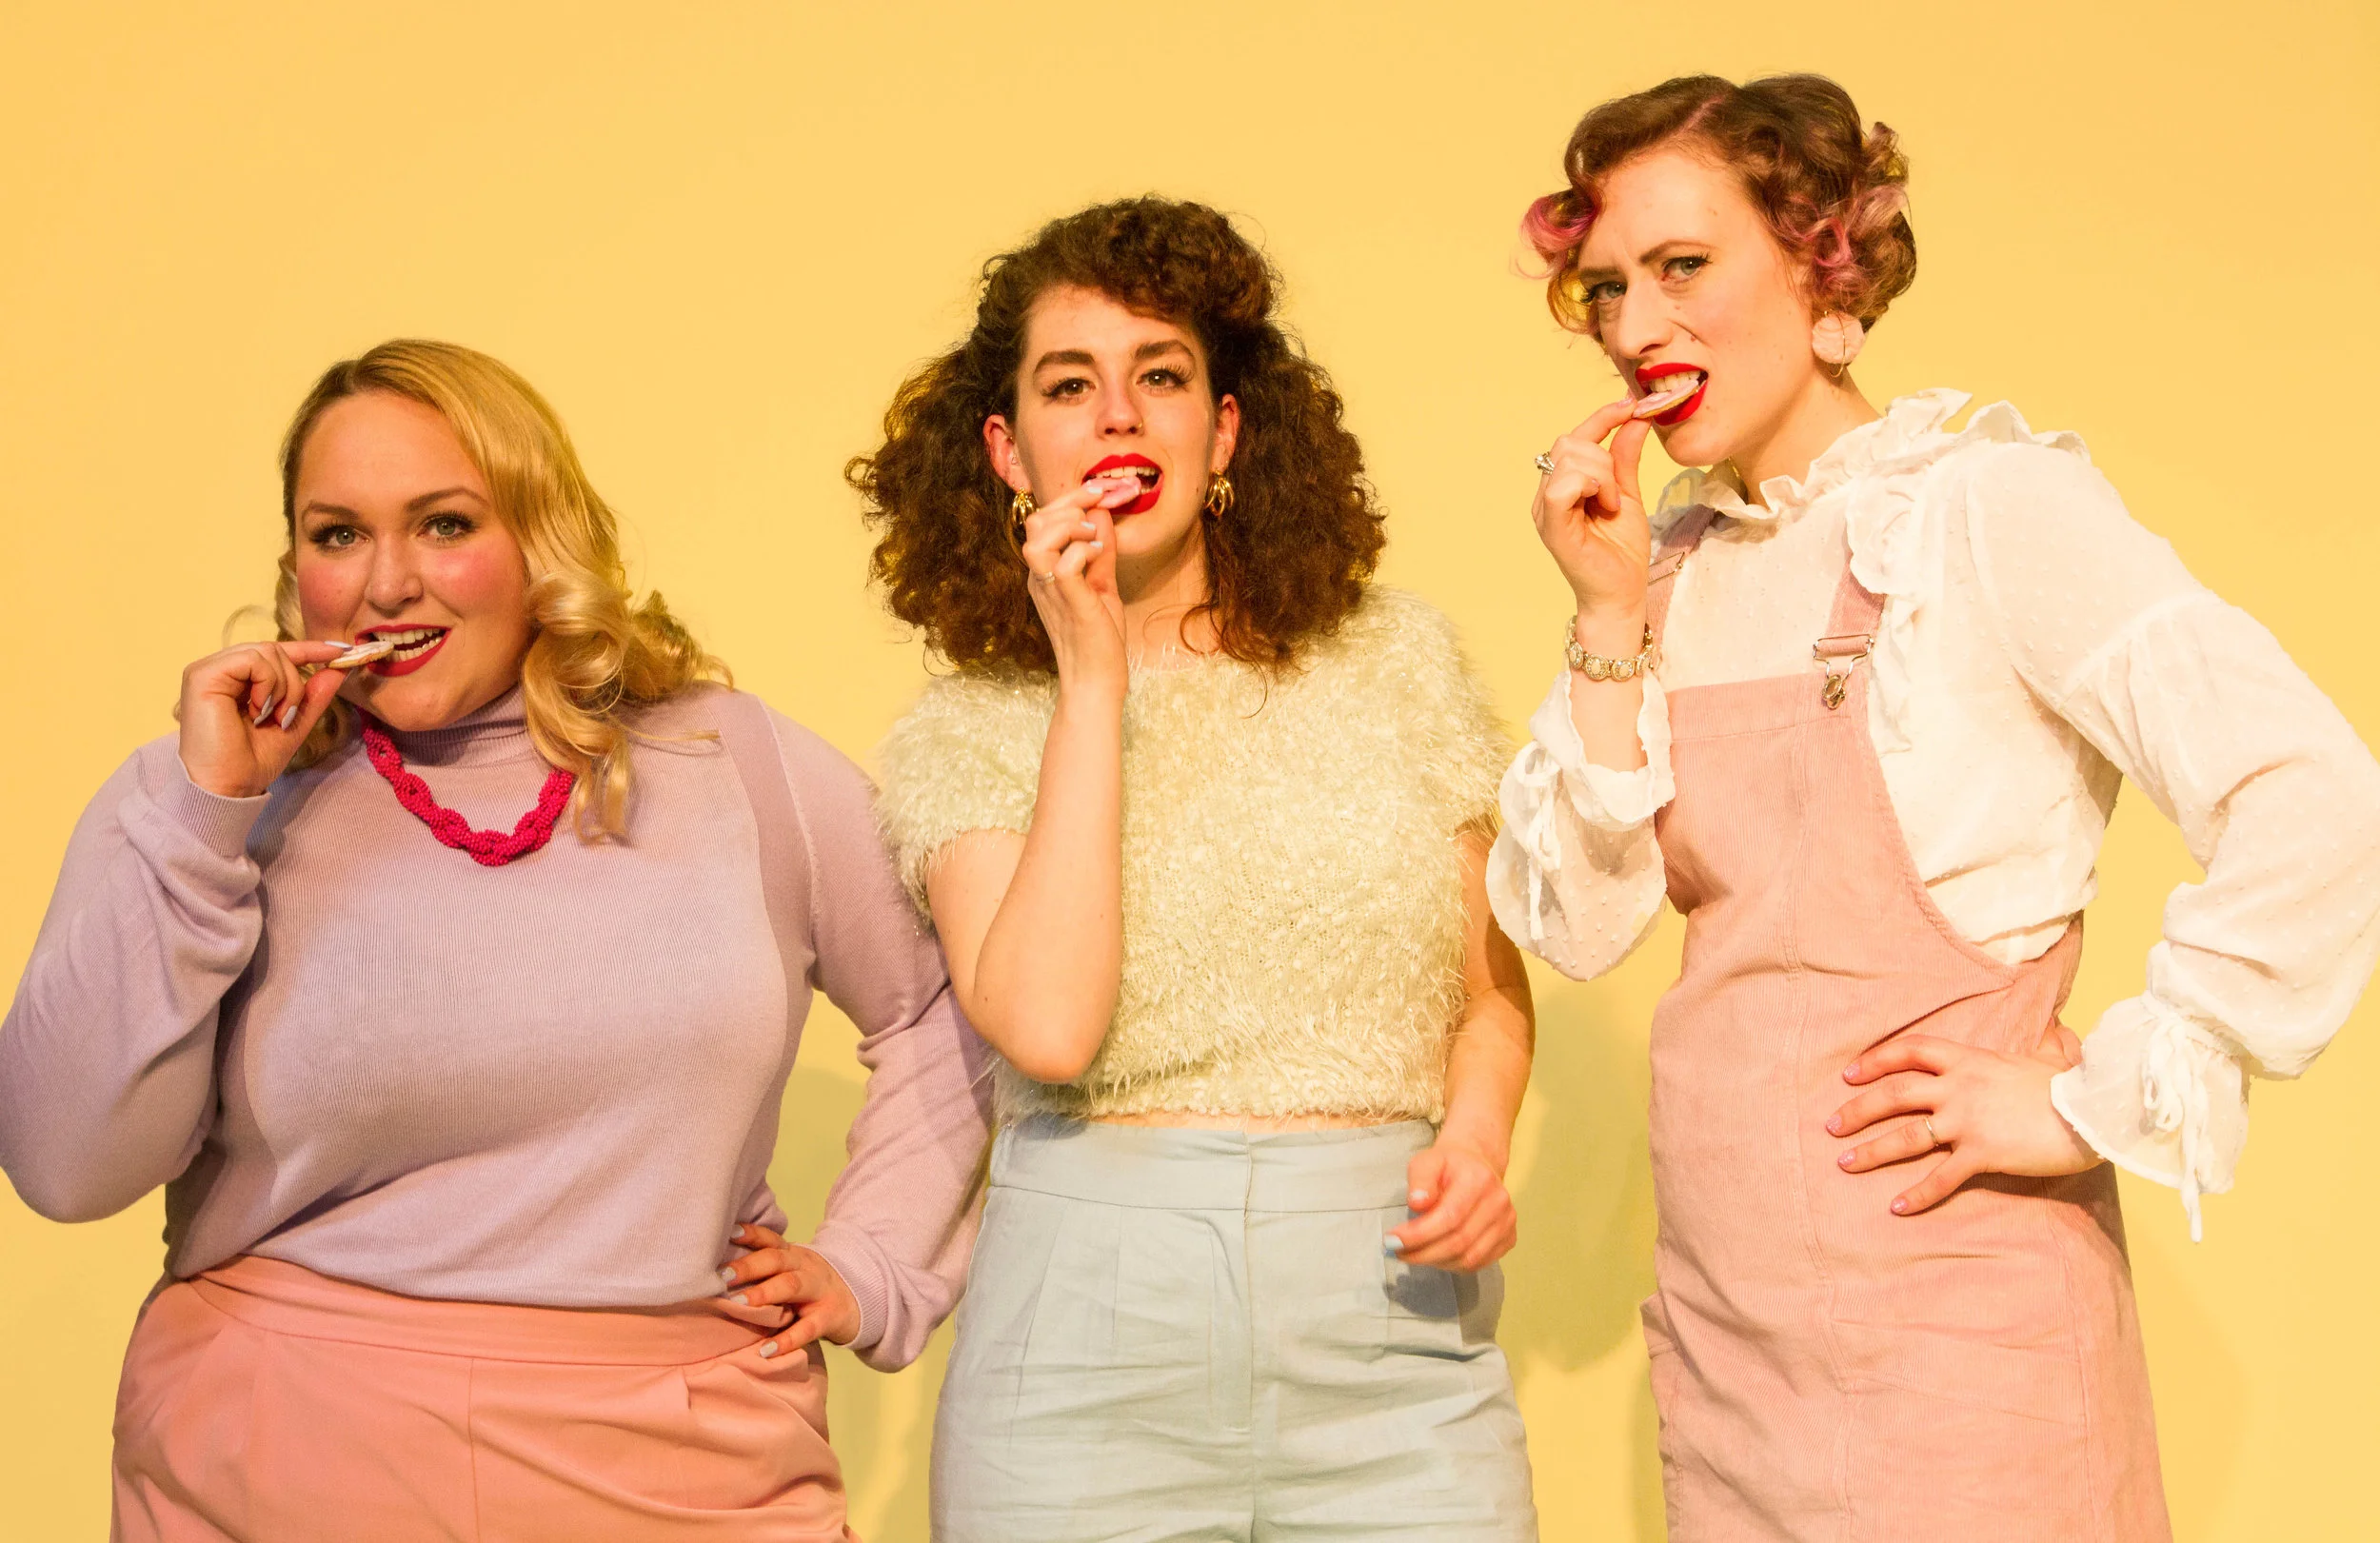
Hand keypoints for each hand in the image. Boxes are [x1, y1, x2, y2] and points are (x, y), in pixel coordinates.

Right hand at [178, 639, 353, 798]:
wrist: (229, 787)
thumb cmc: (252, 762)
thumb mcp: (293, 724)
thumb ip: (312, 696)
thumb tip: (339, 668)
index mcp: (236, 680)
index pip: (275, 652)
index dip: (309, 648)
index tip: (341, 650)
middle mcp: (220, 670)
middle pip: (274, 650)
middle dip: (294, 684)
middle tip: (285, 717)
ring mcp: (208, 670)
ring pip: (267, 651)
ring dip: (283, 688)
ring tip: (271, 717)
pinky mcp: (202, 675)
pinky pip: (253, 659)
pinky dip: (268, 684)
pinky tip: (258, 710)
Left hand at [719, 1223, 860, 1354]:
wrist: (858, 1303)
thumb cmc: (811, 1290)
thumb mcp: (793, 1271)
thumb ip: (765, 1271)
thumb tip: (715, 1276)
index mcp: (793, 1255)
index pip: (770, 1240)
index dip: (750, 1234)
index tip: (728, 1233)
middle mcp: (806, 1267)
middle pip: (776, 1260)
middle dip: (748, 1266)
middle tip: (722, 1276)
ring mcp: (819, 1291)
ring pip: (792, 1285)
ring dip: (764, 1293)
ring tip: (738, 1304)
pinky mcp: (829, 1316)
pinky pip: (808, 1327)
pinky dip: (787, 1340)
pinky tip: (767, 1350)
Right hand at [1020, 475, 1136, 698]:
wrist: (1096, 681)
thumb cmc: (1099, 638)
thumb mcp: (1102, 585)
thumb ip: (1101, 551)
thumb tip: (1102, 514)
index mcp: (1044, 572)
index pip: (1043, 521)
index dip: (1070, 498)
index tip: (1100, 489)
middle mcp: (1039, 578)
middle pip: (1035, 522)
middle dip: (1070, 503)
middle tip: (1100, 508)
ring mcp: (1050, 591)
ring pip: (1038, 540)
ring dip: (1070, 527)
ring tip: (1094, 536)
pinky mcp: (1068, 603)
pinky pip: (1062, 564)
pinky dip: (1082, 551)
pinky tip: (1100, 556)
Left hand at [1386, 1137, 1516, 1271]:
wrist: (1476, 1165)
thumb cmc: (1447, 1165)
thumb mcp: (1426, 1161)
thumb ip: (1420, 1179)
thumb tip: (1417, 1204)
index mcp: (1479, 1181)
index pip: (1449, 1217)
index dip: (1418, 1235)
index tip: (1392, 1241)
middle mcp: (1498, 1203)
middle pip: (1459, 1242)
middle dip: (1423, 1253)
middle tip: (1397, 1252)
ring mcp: (1507, 1223)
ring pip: (1469, 1258)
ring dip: (1436, 1262)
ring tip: (1413, 1254)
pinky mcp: (1509, 1238)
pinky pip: (1479, 1263)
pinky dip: (1453, 1265)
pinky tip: (1435, 1256)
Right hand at [1532, 399, 1654, 624]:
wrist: (1622, 593)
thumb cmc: (1622, 552)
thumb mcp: (1629, 493)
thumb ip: (1626, 457)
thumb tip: (1635, 417)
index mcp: (1563, 485)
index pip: (1575, 437)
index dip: (1602, 417)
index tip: (1632, 404)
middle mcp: (1547, 495)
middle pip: (1569, 443)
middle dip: (1603, 457)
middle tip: (1618, 492)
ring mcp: (1546, 511)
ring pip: (1568, 460)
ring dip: (1602, 476)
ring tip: (1612, 505)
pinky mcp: (1552, 527)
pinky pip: (1560, 487)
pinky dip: (1589, 486)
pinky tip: (1603, 505)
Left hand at [1829, 1024, 2098, 1215]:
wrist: (2093, 1111)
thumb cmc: (2073, 1085)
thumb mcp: (2050, 1056)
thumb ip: (2041, 1047)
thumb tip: (2055, 1036)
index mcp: (1969, 1060)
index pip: (1911, 1050)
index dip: (1877, 1060)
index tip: (1850, 1074)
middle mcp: (1959, 1088)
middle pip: (1893, 1093)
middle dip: (1857, 1109)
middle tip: (1830, 1124)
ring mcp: (1966, 1121)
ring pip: (1905, 1136)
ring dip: (1871, 1151)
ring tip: (1844, 1163)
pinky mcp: (1981, 1153)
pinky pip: (1941, 1178)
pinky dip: (1917, 1195)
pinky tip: (1896, 1208)